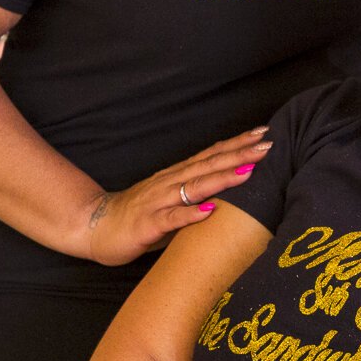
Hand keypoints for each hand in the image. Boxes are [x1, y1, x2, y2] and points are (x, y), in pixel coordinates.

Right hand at [80, 128, 270, 265]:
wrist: (94, 227)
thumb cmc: (138, 219)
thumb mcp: (172, 205)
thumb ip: (197, 199)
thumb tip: (233, 199)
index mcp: (177, 177)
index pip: (211, 155)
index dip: (237, 145)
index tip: (263, 134)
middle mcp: (169, 183)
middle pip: (209, 165)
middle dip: (239, 154)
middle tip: (267, 144)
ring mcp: (158, 201)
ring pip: (194, 187)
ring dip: (222, 178)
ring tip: (248, 170)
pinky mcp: (147, 224)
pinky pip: (171, 219)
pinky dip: (191, 214)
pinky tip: (209, 210)